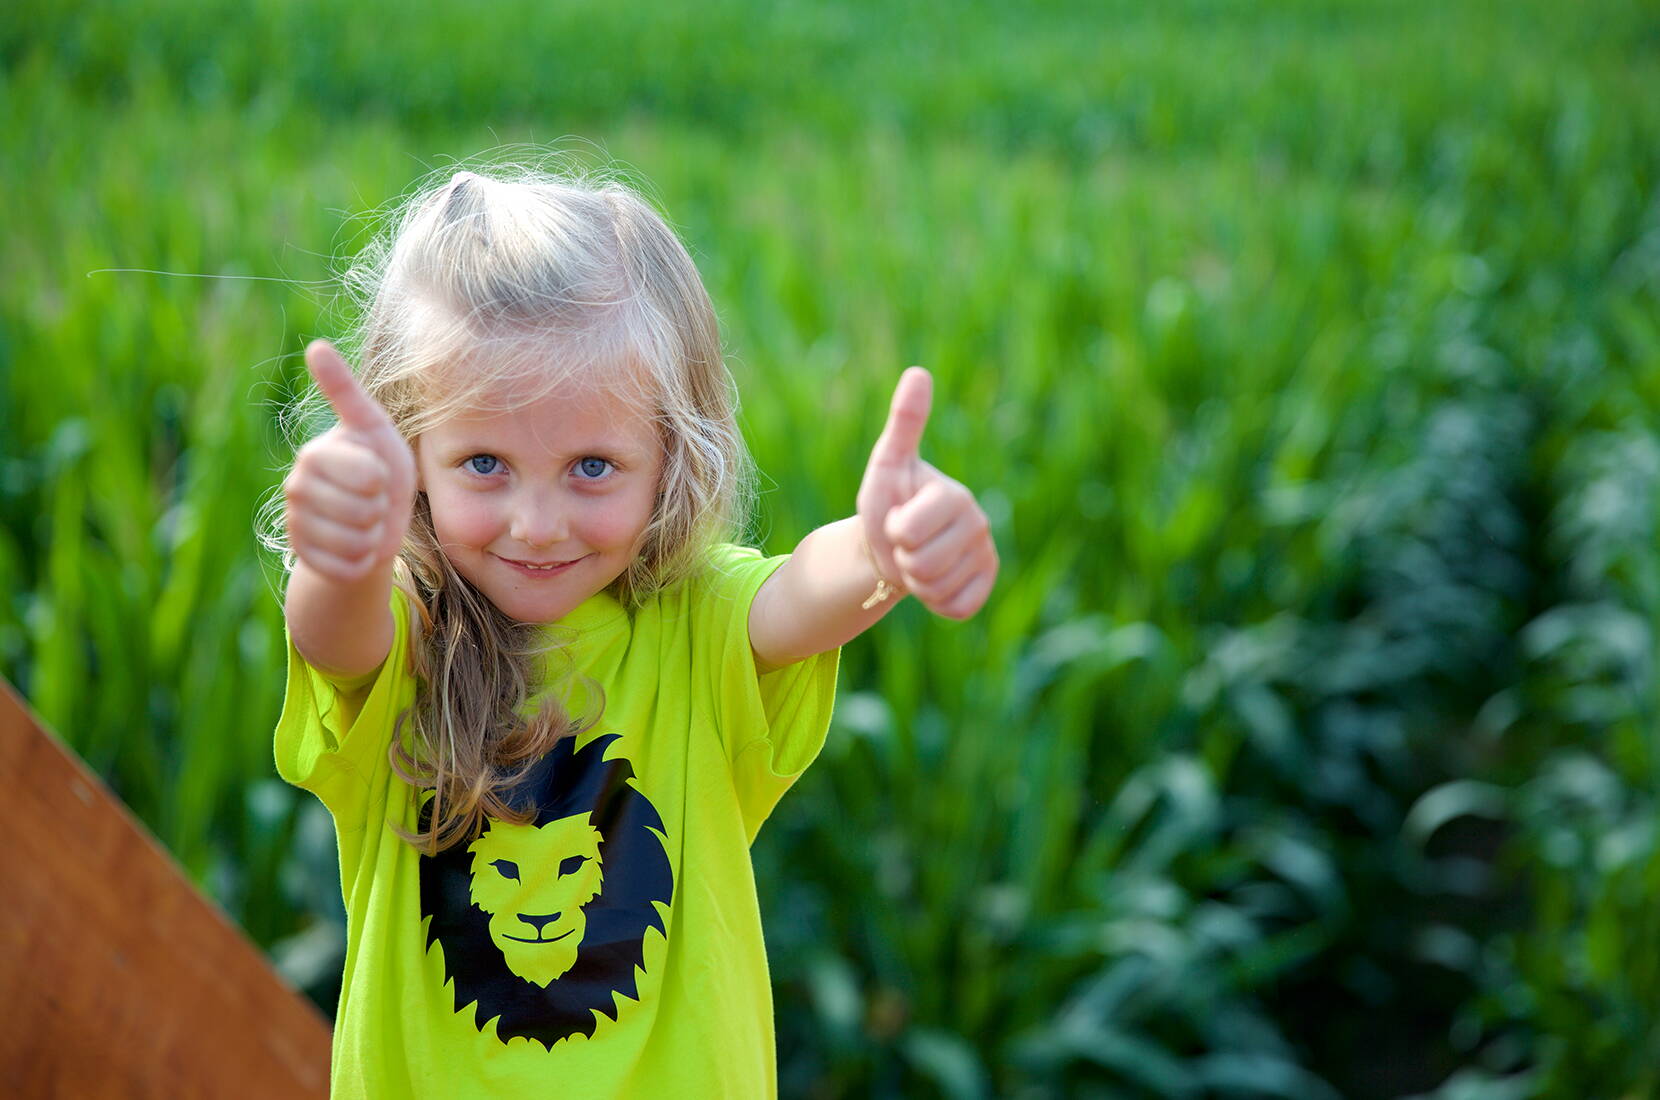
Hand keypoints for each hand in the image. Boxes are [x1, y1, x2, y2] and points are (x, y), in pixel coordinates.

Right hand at [281, 340, 416, 583]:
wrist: (370, 520)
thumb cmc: (378, 466)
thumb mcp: (373, 427)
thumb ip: (345, 392)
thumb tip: (314, 345)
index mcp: (314, 453)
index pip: (366, 476)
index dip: (382, 480)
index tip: (376, 471)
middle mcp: (295, 486)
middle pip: (361, 511)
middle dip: (380, 510)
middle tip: (373, 500)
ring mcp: (295, 523)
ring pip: (355, 542)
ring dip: (373, 537)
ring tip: (366, 522)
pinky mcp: (303, 556)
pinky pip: (347, 567)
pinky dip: (363, 562)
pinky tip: (357, 547)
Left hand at [856, 367, 998, 619]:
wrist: (893, 546)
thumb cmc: (888, 503)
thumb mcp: (886, 465)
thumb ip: (903, 424)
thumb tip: (919, 372)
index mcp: (954, 494)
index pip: (907, 532)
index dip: (892, 532)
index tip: (899, 519)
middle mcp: (979, 522)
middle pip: (921, 565)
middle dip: (902, 560)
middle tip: (906, 544)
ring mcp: (986, 554)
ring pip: (935, 588)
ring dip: (916, 582)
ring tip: (917, 560)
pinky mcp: (988, 583)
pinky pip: (956, 608)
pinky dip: (936, 602)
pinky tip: (935, 581)